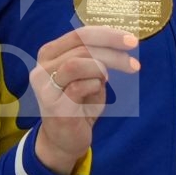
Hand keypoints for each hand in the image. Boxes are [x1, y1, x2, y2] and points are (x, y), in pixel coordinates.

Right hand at [31, 26, 141, 174]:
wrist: (64, 140)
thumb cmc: (79, 104)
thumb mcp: (89, 76)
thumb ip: (96, 58)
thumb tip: (120, 42)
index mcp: (50, 54)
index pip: (79, 34)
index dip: (107, 34)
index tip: (131, 40)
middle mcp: (42, 67)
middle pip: (81, 47)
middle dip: (112, 52)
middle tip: (133, 63)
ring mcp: (45, 86)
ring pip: (76, 63)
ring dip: (101, 69)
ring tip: (107, 80)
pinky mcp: (53, 105)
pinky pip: (78, 87)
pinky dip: (94, 86)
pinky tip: (96, 92)